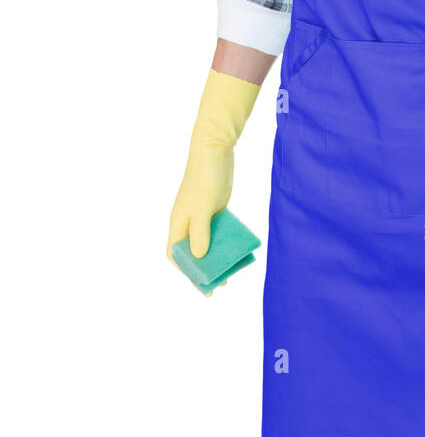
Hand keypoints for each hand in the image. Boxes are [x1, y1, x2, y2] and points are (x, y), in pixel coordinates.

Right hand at [166, 68, 260, 270]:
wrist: (215, 152)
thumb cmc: (204, 180)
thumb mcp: (202, 209)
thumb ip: (200, 234)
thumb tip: (200, 257)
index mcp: (178, 224)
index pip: (176, 254)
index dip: (185, 271)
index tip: (200, 283)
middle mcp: (188, 223)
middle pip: (192, 252)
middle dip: (203, 269)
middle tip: (219, 285)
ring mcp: (201, 217)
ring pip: (207, 243)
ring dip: (216, 257)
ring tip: (230, 272)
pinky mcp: (215, 210)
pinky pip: (218, 232)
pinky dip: (225, 241)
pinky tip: (237, 251)